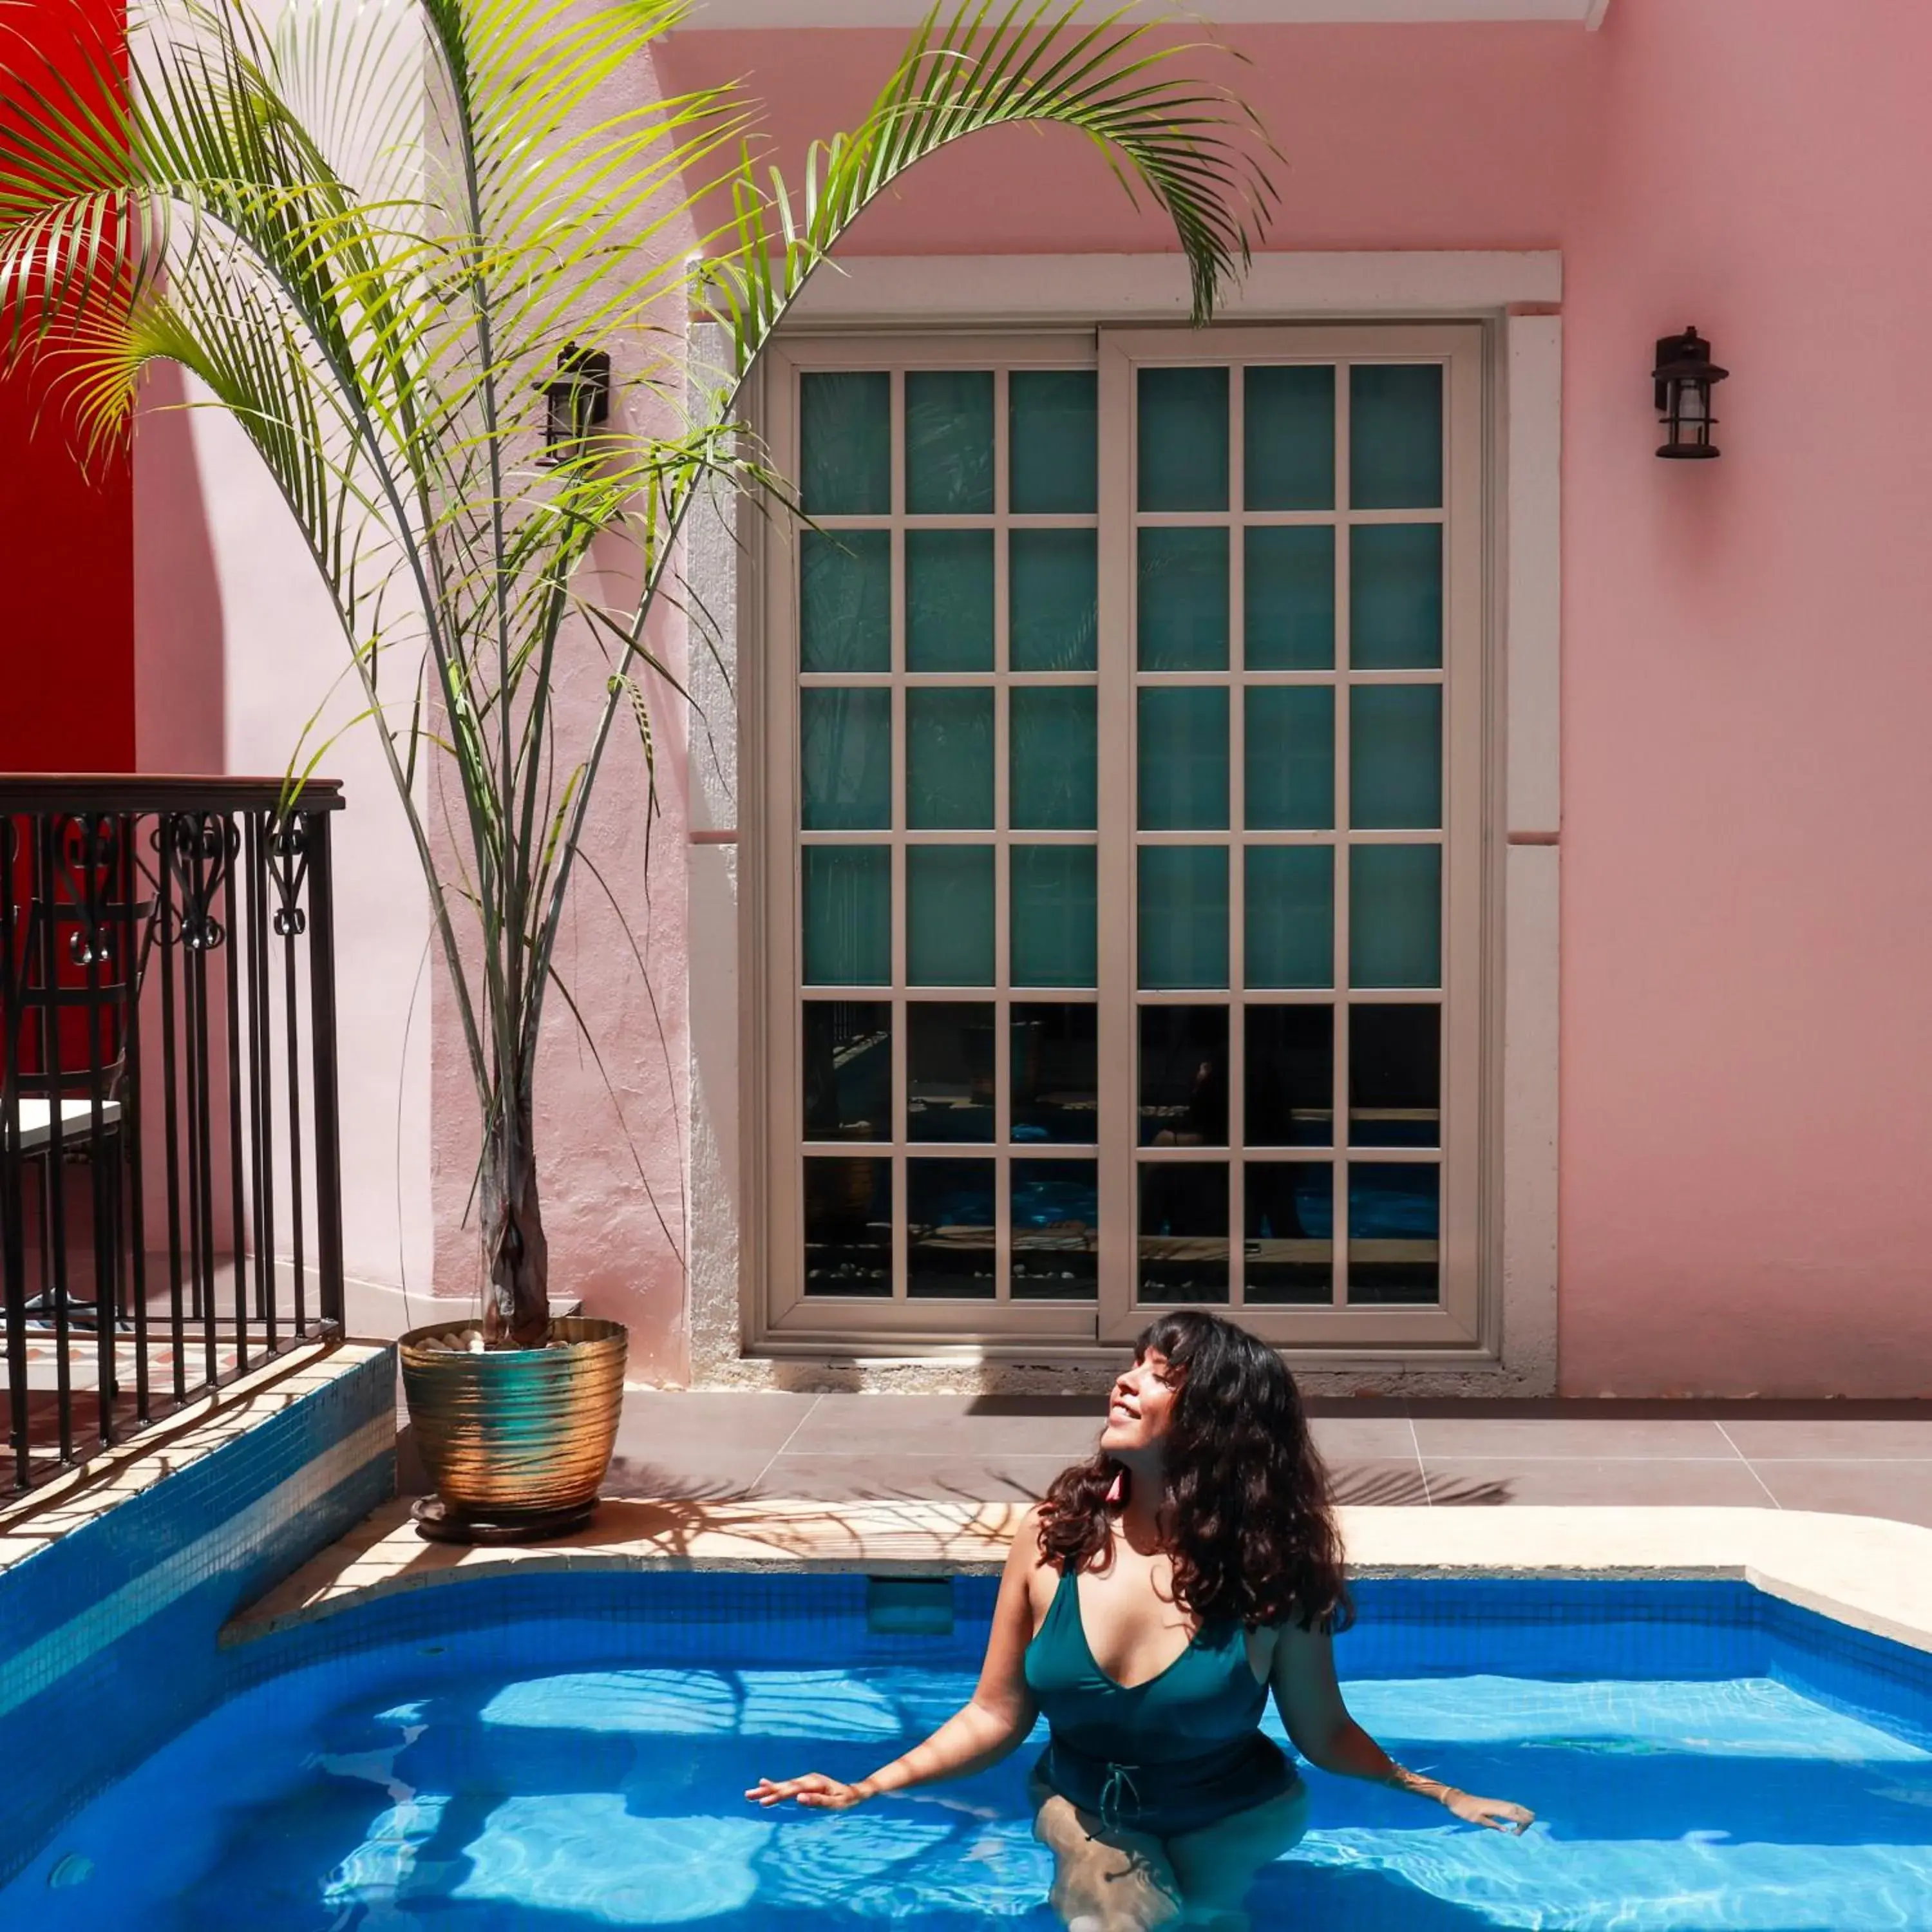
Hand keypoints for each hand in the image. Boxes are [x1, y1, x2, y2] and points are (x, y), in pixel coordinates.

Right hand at [746, 1773, 869, 1810]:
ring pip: (783, 1786)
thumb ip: (817, 1800)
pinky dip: (776, 1787)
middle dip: (766, 1791)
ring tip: (750, 1794)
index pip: (791, 1791)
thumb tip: (799, 1799)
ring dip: (767, 1790)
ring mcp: (805, 1781)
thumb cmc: (846, 1800)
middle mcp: (807, 1779)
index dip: (777, 1796)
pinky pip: (788, 1787)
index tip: (763, 1803)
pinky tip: (765, 1785)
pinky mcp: (804, 1785)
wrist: (854, 1792)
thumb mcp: (835, 1803)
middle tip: (748, 1795)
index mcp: (813, 1783)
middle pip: (784, 1786)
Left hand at [1444, 1790, 1534, 1833]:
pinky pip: (1513, 1807)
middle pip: (1522, 1810)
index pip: (1517, 1814)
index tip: (1515, 1835)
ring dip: (1524, 1818)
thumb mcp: (1477, 1820)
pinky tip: (1517, 1822)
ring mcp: (1499, 1803)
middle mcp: (1500, 1804)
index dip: (1523, 1824)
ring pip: (1519, 1807)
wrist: (1457, 1799)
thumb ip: (1492, 1824)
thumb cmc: (1465, 1811)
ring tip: (1518, 1830)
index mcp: (1497, 1808)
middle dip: (1527, 1821)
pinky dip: (1519, 1814)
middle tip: (1517, 1834)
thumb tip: (1507, 1831)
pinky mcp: (1497, 1804)